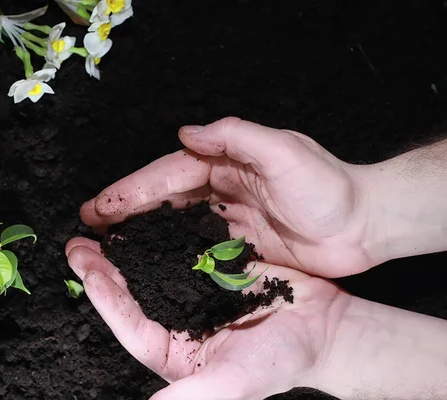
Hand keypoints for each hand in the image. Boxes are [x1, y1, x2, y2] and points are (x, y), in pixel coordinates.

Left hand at [65, 238, 446, 399]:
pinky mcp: (212, 270)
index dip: (106, 298)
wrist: (325, 328)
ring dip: (125, 250)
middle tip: (77, 245)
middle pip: (131, 295)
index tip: (86, 270)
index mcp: (174, 352)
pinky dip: (160, 235)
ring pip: (150, 269)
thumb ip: (193, 395)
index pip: (131, 324)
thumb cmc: (283, 360)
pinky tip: (145, 219)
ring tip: (101, 227)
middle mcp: (177, 323)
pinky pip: (179, 249)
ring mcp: (193, 294)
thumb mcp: (236, 379)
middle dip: (102, 270)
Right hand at [81, 117, 374, 277]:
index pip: (169, 176)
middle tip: (88, 225)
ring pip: (174, 223)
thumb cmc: (328, 187)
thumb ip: (236, 138)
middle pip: (163, 198)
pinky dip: (170, 251)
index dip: (132, 191)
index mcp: (226, 162)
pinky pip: (196, 245)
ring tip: (107, 245)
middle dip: (125, 210)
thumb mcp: (285, 152)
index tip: (100, 207)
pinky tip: (150, 261)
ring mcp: (228, 215)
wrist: (365, 226)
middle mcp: (221, 186)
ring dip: (141, 231)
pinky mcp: (240, 243)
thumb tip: (187, 134)